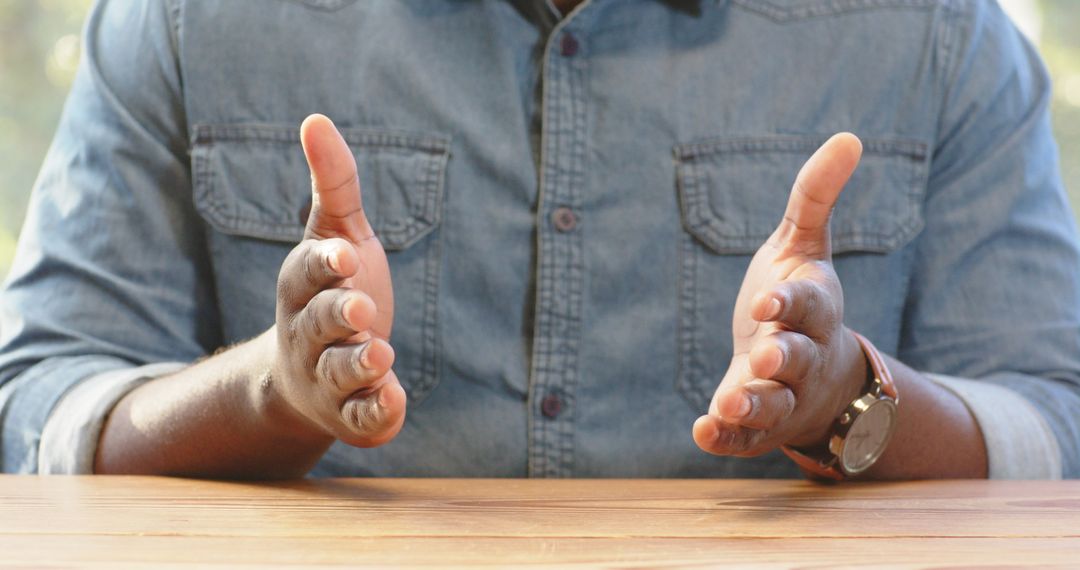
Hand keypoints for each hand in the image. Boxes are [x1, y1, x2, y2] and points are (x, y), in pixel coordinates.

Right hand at [266, 114, 405, 447]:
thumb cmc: (328, 292)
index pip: (307, 272)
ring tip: (381, 355)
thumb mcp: (335, 234)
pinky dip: (375, 413)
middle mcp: (308, 334)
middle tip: (362, 308)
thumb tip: (316, 119)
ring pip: (337, 374)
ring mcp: (328, 378)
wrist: (304, 377)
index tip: (344, 256)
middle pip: (318, 324)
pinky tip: (394, 401)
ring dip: (357, 365)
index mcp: (302, 287)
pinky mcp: (353, 415)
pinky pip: (361, 419)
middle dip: (338, 315)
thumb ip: (333, 184)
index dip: (325, 265)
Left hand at [692, 133, 868, 456]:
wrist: (815, 376)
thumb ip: (815, 197)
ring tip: (728, 405)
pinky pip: (745, 438)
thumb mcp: (804, 246)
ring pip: (774, 404)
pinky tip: (702, 433)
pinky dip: (726, 439)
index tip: (769, 298)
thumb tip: (849, 137)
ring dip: (754, 405)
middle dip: (780, 357)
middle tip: (762, 355)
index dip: (790, 301)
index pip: (808, 304)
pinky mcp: (757, 426)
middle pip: (796, 358)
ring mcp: (782, 395)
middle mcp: (803, 355)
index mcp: (814, 309)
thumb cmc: (800, 303)